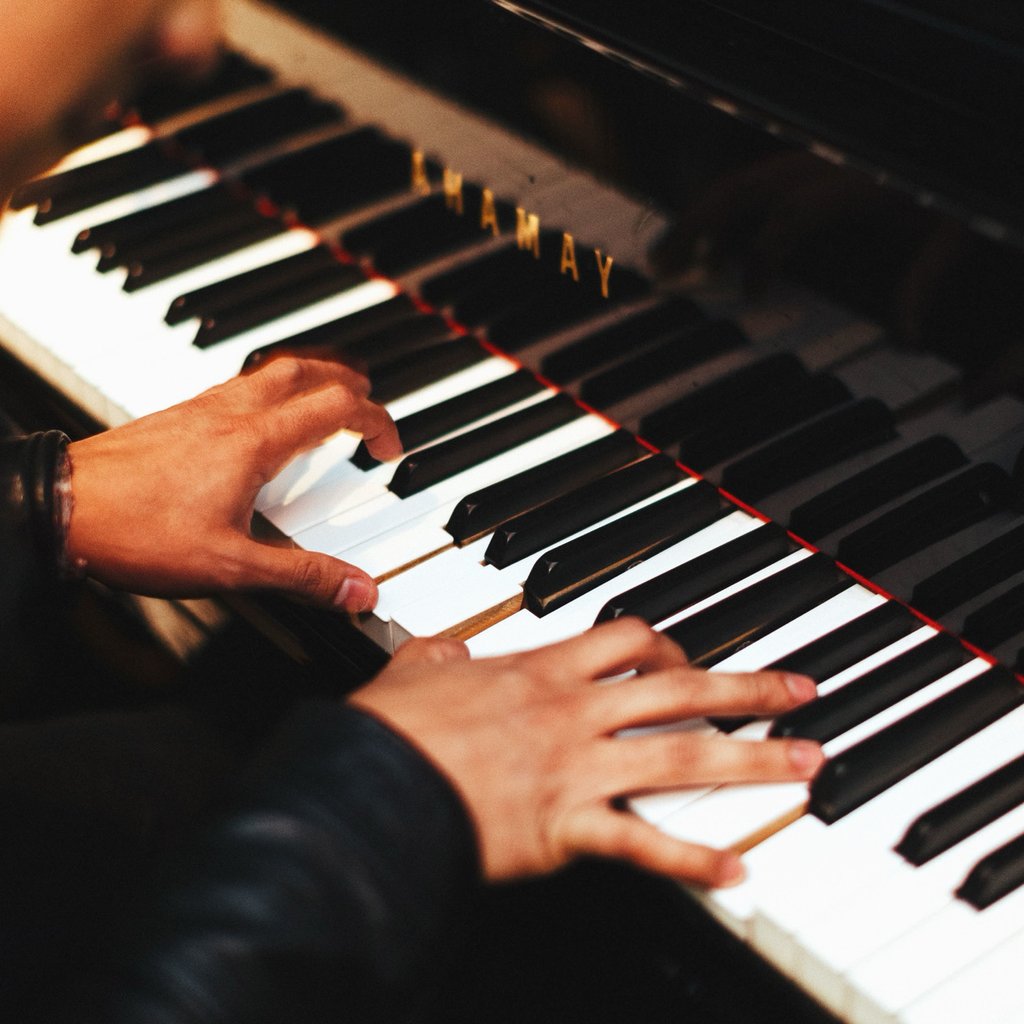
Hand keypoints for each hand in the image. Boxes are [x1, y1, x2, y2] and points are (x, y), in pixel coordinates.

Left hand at [66, 356, 400, 610]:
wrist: (61, 508)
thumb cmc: (137, 532)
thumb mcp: (232, 566)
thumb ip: (302, 576)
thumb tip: (359, 589)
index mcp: (255, 441)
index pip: (336, 407)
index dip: (375, 420)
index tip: (388, 447)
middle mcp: (231, 413)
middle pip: (305, 369)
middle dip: (347, 380)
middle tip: (368, 400)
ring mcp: (201, 410)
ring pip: (269, 371)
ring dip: (308, 377)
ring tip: (324, 399)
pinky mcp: (177, 417)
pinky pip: (238, 385)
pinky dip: (270, 389)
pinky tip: (259, 422)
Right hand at [350, 619, 823, 886]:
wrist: (371, 787)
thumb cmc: (392, 730)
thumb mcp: (414, 669)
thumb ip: (440, 653)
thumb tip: (447, 649)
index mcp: (542, 671)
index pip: (629, 639)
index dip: (673, 645)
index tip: (692, 659)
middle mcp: (573, 713)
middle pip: (682, 690)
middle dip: (749, 690)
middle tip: (800, 691)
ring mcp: (576, 769)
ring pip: (683, 758)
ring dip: (753, 761)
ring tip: (805, 764)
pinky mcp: (566, 828)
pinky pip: (644, 845)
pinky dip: (692, 861)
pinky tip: (735, 871)